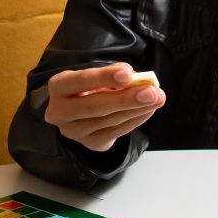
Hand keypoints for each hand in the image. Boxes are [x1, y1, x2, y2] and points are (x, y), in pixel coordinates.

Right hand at [44, 64, 165, 152]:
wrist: (77, 112)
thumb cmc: (88, 87)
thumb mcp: (94, 76)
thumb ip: (112, 75)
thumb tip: (136, 80)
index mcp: (59, 87)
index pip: (80, 81)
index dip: (104, 77)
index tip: (128, 74)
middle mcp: (61, 112)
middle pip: (95, 106)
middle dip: (127, 99)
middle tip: (152, 92)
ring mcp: (75, 132)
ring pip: (109, 120)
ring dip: (137, 109)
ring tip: (157, 98)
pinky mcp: (90, 143)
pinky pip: (116, 132)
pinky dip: (136, 120)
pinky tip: (148, 110)